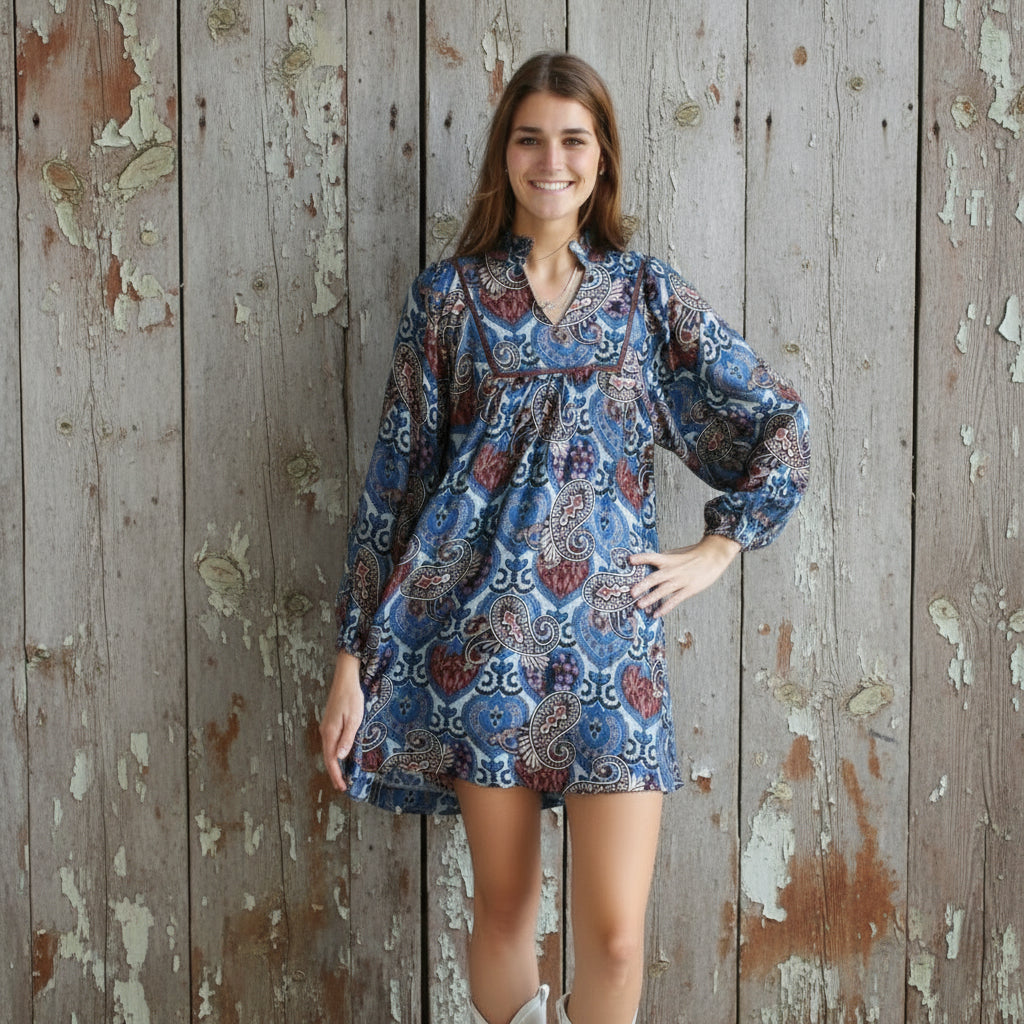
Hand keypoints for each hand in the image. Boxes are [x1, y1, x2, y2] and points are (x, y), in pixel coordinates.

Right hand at [320, 650, 364, 791]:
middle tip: (342, 786)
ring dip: (334, 764)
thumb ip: (347, 738)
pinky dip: (334, 753)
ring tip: (342, 775)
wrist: (345, 679)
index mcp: (330, 732)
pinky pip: (331, 742)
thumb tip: (339, 757)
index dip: (336, 774)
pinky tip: (341, 756)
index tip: (342, 786)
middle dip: (334, 772)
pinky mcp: (330, 722)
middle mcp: (325, 731)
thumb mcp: (354, 719)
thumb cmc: (352, 698)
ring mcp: (326, 726)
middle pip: (328, 757)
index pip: (331, 759)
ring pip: (329, 750)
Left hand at [629, 535, 740, 617]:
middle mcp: (673, 569)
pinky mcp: (689, 589)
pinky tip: (657, 614)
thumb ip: (662, 560)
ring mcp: (681, 580)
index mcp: (668, 559)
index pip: (652, 556)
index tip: (629, 560)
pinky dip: (666, 607)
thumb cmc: (692, 555)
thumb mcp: (675, 553)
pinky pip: (675, 600)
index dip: (641, 558)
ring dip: (651, 598)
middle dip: (643, 585)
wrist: (713, 555)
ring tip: (640, 605)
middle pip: (655, 577)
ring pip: (664, 590)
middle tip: (631, 593)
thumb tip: (647, 566)